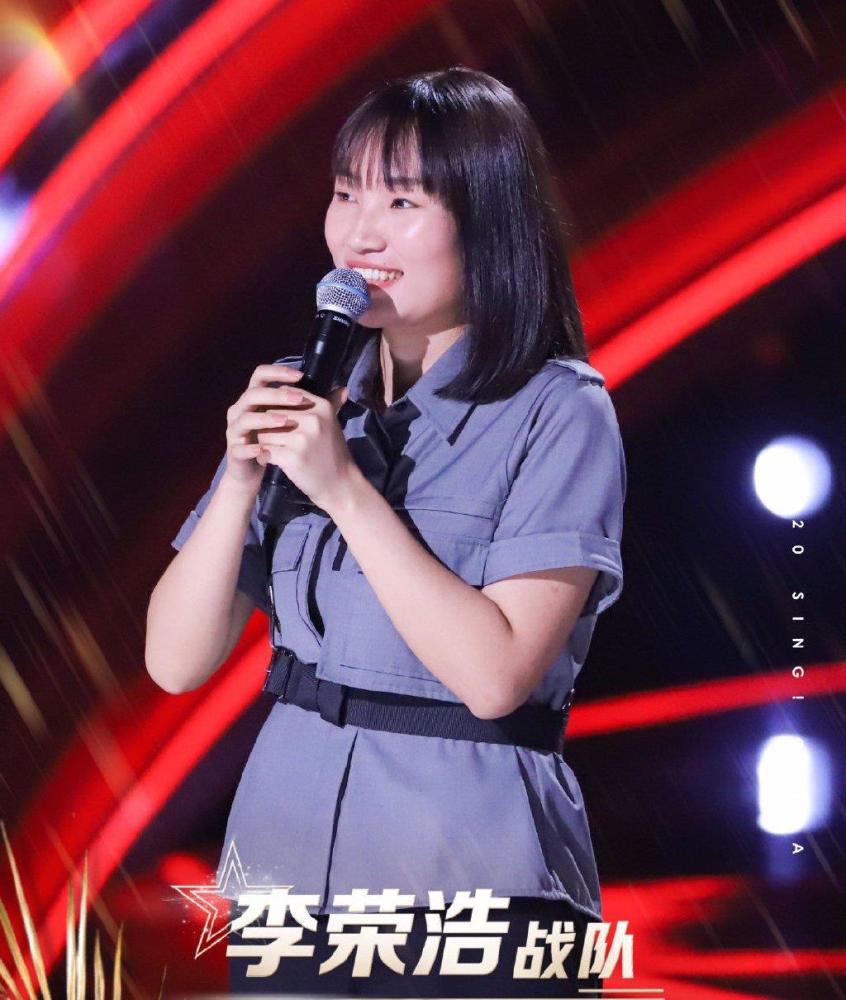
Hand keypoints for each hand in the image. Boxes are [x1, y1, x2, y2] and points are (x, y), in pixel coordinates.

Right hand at [221, 363, 306, 495]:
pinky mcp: (233, 451)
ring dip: (265, 419)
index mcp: (255, 399)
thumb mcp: (295, 422)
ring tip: (285, 421)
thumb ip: (314, 406)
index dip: (278, 372)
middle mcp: (241, 410)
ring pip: (245, 418)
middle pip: (253, 394)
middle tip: (298, 398)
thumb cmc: (277, 442)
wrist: (254, 469)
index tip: (300, 375)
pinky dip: (251, 447)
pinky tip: (263, 449)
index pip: (261, 375)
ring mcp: (234, 429)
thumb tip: (343, 390)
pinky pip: (238, 447)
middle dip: (276, 395)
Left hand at [255, 379, 353, 511]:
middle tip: (271, 438)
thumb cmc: (333, 453)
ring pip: (264, 432)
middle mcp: (312, 419)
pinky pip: (264, 451)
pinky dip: (263, 457)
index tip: (279, 421)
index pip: (284, 395)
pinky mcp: (292, 457)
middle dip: (266, 426)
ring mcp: (302, 438)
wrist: (340, 485)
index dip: (276, 407)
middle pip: (270, 413)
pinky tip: (269, 460)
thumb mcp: (333, 425)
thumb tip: (342, 388)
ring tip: (271, 450)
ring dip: (263, 442)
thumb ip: (332, 404)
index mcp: (321, 406)